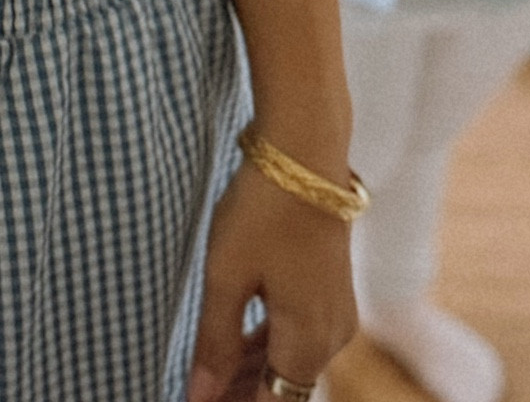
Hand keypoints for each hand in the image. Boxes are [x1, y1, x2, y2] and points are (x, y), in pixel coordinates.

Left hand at [187, 162, 356, 400]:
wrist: (305, 152)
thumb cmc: (263, 210)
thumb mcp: (226, 275)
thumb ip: (215, 341)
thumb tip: (201, 396)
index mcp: (307, 343)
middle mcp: (331, 338)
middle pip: (283, 392)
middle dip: (239, 397)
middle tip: (194, 394)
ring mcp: (334, 313)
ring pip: (289, 365)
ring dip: (250, 376)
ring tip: (206, 380)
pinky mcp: (328, 290)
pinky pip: (296, 336)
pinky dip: (264, 348)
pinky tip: (233, 348)